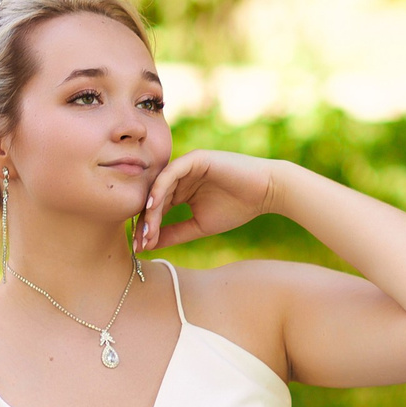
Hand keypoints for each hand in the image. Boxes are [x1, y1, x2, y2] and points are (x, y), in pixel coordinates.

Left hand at [139, 150, 283, 249]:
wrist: (267, 192)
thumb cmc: (237, 208)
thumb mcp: (199, 225)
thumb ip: (175, 232)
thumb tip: (149, 244)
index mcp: (181, 190)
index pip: (157, 208)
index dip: (147, 227)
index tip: (140, 248)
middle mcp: (180, 176)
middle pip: (153, 197)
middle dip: (145, 221)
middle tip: (139, 242)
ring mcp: (186, 165)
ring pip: (159, 186)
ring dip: (150, 208)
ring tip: (146, 230)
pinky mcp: (195, 158)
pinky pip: (171, 173)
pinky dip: (160, 188)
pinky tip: (153, 206)